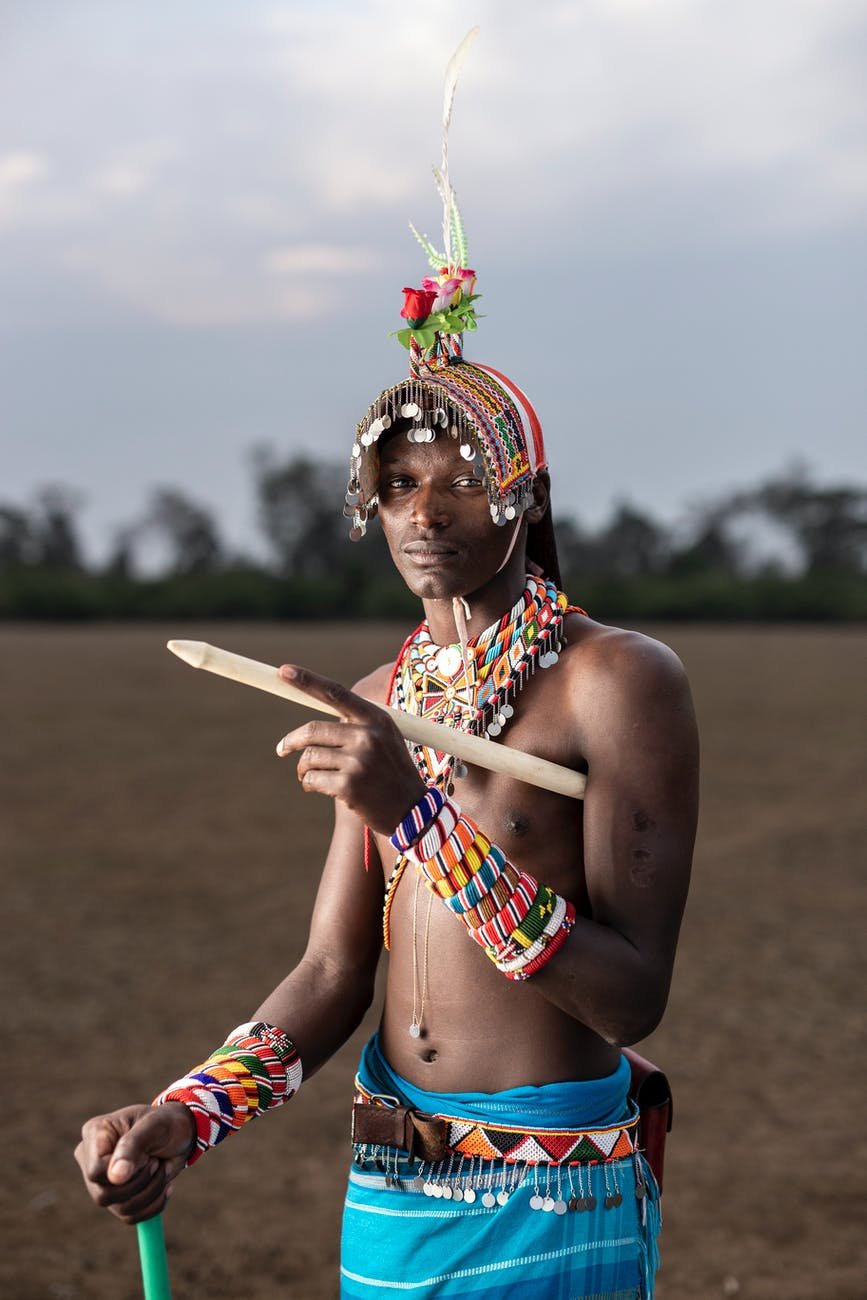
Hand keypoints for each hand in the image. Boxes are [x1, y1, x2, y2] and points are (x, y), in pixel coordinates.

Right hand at [74, 1102, 194, 1224]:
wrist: (181, 1133)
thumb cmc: (166, 1122)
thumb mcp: (153, 1126)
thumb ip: (131, 1147)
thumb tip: (115, 1178)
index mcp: (94, 1133)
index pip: (95, 1171)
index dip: (122, 1172)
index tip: (149, 1158)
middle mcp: (91, 1159)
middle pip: (104, 1195)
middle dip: (140, 1182)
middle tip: (157, 1162)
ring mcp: (102, 1182)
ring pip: (120, 1208)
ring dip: (151, 1191)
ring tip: (162, 1167)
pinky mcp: (117, 1198)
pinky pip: (131, 1217)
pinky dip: (154, 1204)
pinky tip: (166, 1185)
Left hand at [275, 664, 426, 834]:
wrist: (412, 811)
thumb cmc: (391, 773)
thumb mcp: (384, 739)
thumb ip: (356, 725)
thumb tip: (316, 721)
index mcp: (376, 719)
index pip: (336, 693)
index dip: (308, 680)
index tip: (283, 671)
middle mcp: (368, 736)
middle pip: (312, 730)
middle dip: (291, 741)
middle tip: (282, 750)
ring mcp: (358, 761)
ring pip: (309, 757)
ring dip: (303, 769)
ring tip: (311, 776)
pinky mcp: (348, 786)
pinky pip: (312, 779)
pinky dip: (309, 784)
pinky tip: (320, 789)